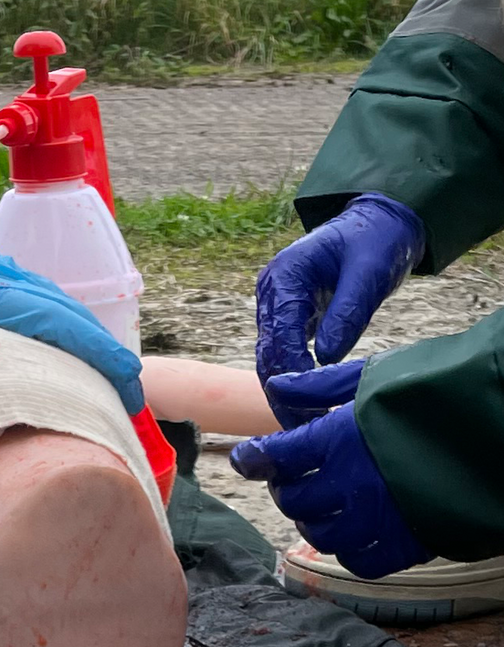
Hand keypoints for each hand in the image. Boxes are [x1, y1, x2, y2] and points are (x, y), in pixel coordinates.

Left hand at [0, 162, 143, 413]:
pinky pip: (31, 299)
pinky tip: (55, 347)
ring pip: (51, 304)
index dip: (93, 352)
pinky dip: (56, 324)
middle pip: (64, 312)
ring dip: (84, 338)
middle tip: (129, 396)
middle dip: (103, 352)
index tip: (127, 382)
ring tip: (104, 379)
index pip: (50, 320)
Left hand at [229, 360, 430, 577]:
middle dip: (288, 487)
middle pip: (294, 499)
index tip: (249, 458)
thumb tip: (277, 388)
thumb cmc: (440, 391)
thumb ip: (321, 387)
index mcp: (340, 438)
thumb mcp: (377, 376)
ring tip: (325, 502)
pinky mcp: (407, 543)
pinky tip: (355, 530)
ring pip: (319, 533)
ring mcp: (379, 517)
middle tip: (297, 475)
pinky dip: (350, 548)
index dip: (254, 459)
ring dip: (314, 518)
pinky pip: (360, 561)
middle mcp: (353, 482)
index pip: (275, 457)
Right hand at [255, 193, 423, 404]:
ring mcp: (276, 304)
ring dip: (283, 389)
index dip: (291, 372)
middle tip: (301, 426)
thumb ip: (347, 314)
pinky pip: (283, 351)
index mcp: (283, 276)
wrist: (379, 221)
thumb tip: (326, 358)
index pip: (280, 333)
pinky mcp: (289, 315)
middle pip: (267, 351)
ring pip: (270, 356)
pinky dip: (291, 377)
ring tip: (302, 423)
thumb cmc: (376, 241)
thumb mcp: (368, 274)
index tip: (308, 404)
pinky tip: (305, 403)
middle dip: (281, 390)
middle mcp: (271, 292)